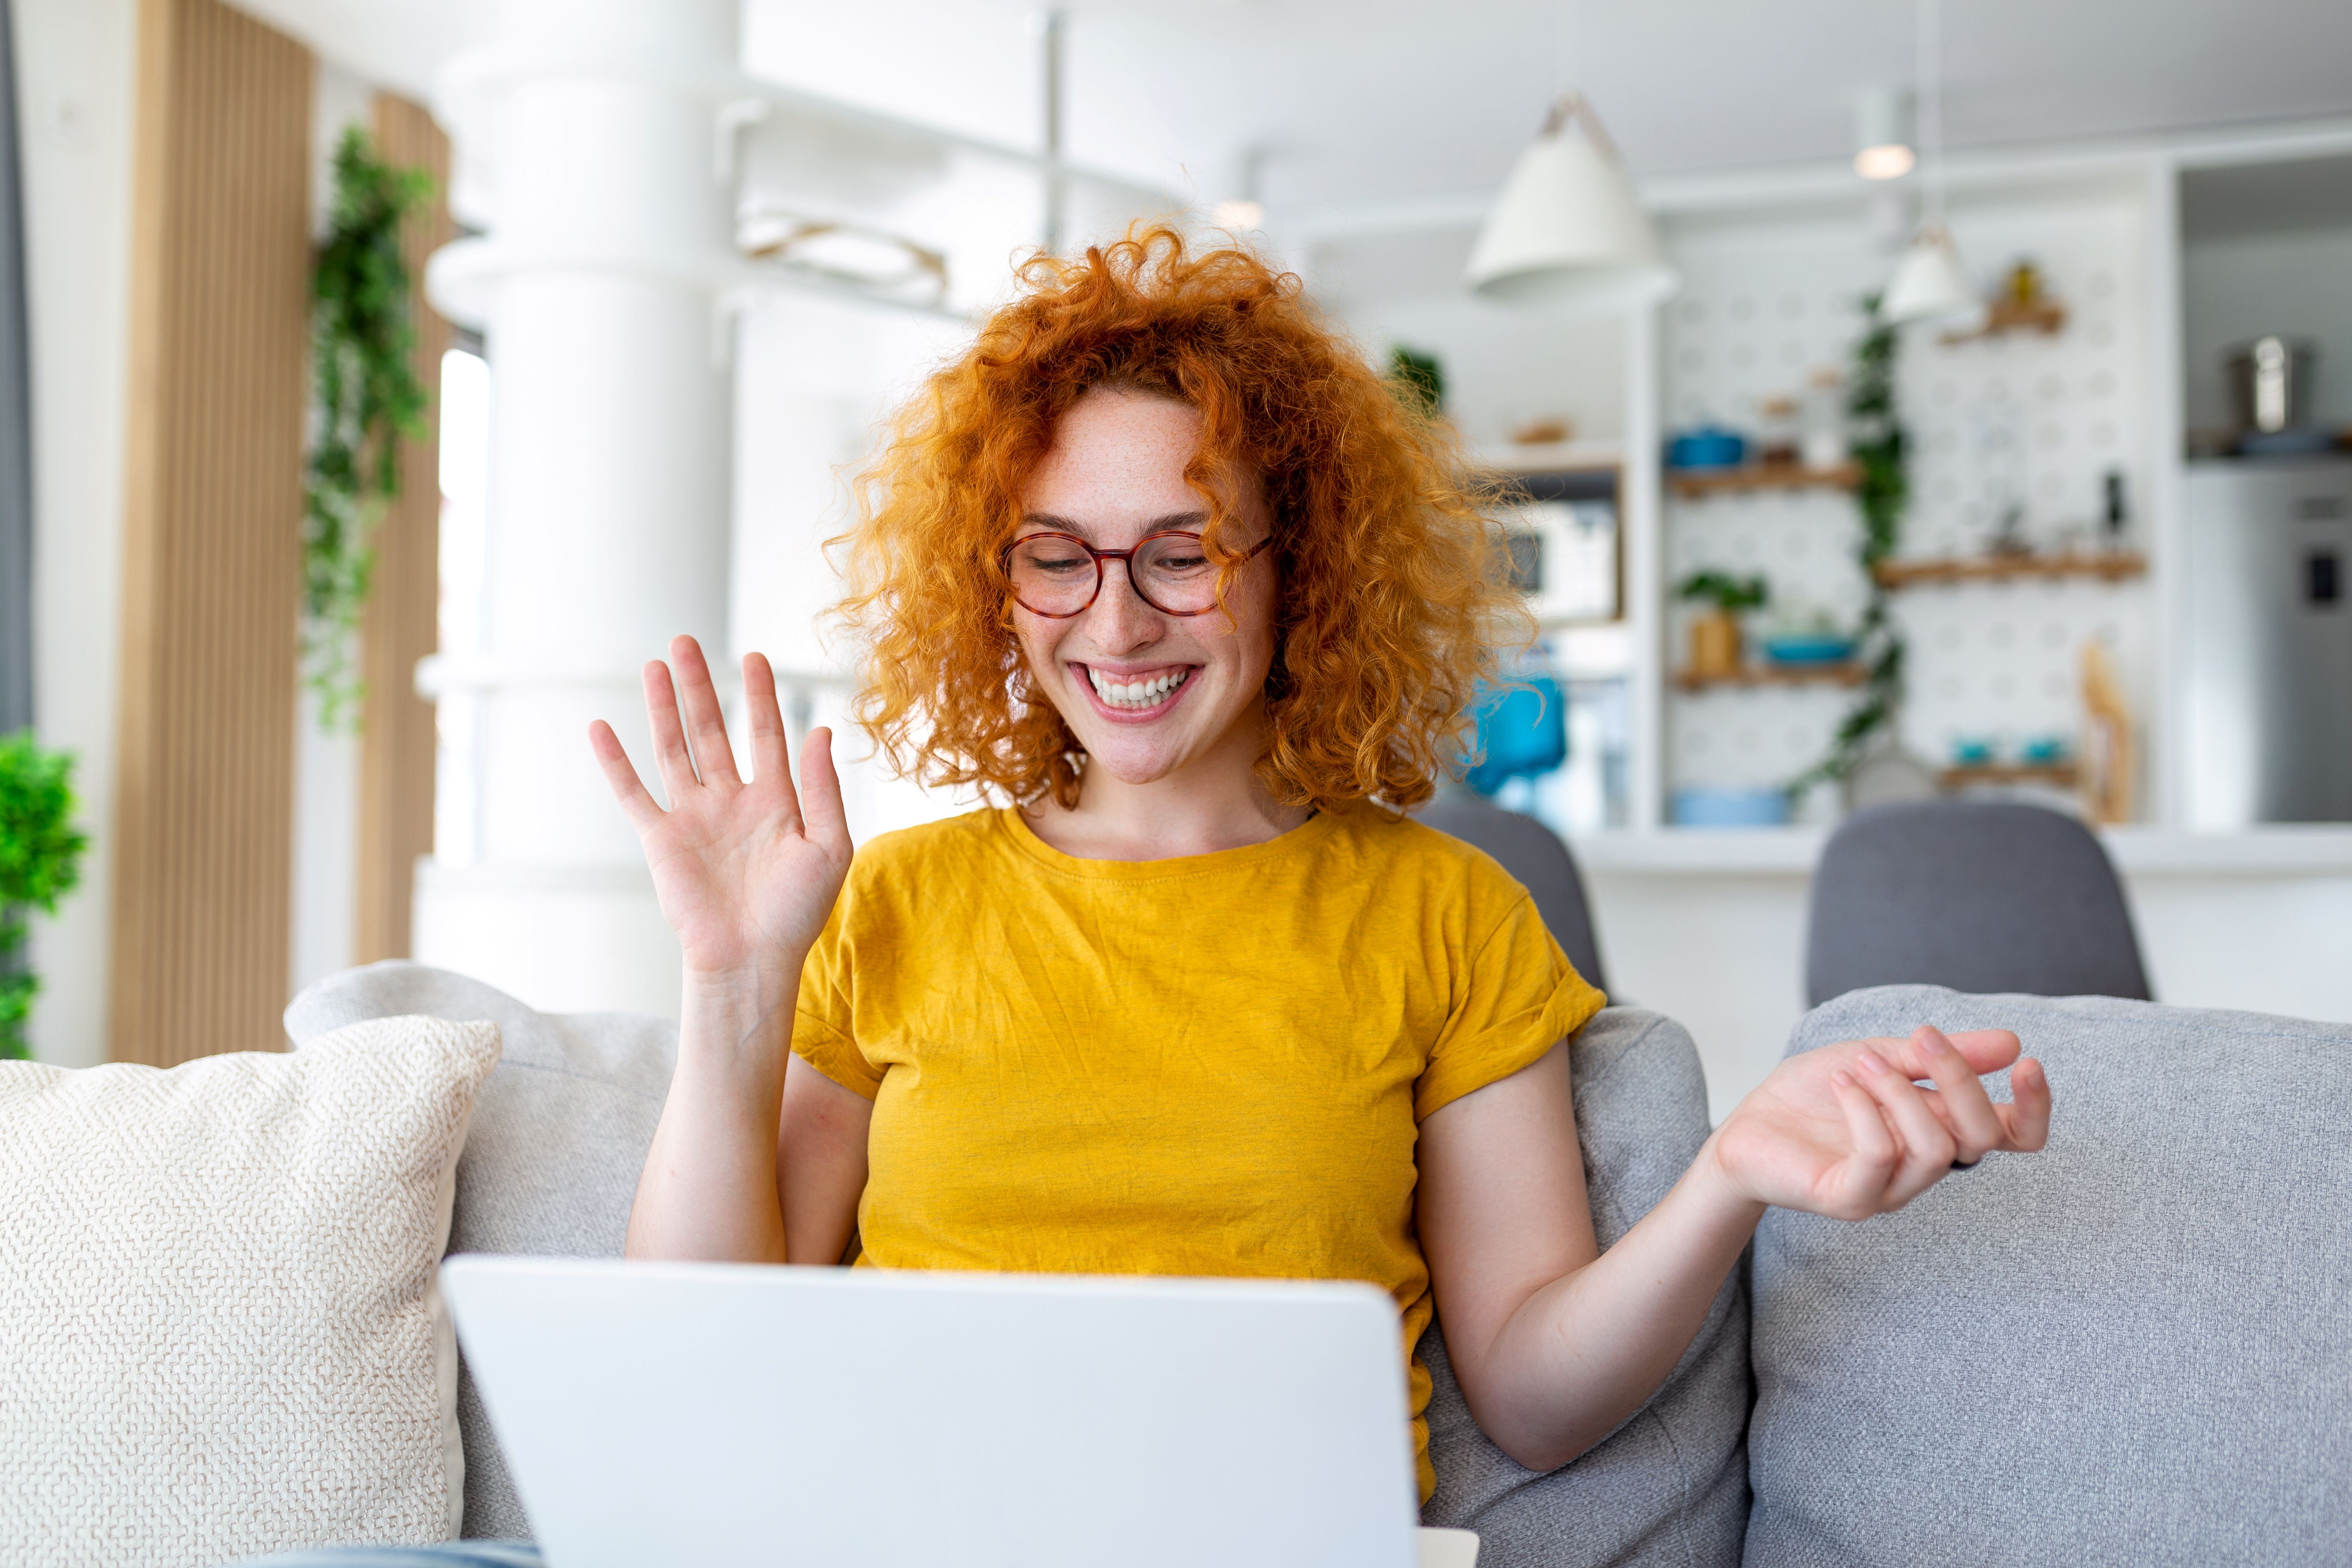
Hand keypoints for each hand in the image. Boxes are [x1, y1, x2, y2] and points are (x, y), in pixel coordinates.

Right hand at [589, 636, 852, 983]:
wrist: (753, 959)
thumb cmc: (797, 913)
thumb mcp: (828, 847)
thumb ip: (824, 789)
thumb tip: (822, 731)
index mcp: (774, 801)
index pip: (765, 734)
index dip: (759, 696)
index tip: (753, 657)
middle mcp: (730, 802)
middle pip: (711, 730)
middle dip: (700, 686)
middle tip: (686, 640)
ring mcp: (693, 817)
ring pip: (674, 749)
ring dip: (663, 707)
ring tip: (655, 664)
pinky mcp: (661, 839)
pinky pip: (633, 793)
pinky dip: (615, 762)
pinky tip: (600, 727)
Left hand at [1709, 1025, 2050, 1220]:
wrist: (1747, 1125)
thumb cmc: (1815, 1095)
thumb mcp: (1879, 1057)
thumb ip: (1937, 1055)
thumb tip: (2011, 1042)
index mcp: (1941, 1130)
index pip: (2015, 1136)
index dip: (2035, 1107)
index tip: (2027, 1061)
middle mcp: (1924, 1166)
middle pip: (1983, 1137)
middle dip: (1961, 1080)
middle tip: (1923, 1036)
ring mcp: (1890, 1190)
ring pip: (1934, 1148)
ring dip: (1899, 1091)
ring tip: (1861, 1062)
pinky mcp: (1850, 1200)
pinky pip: (1879, 1157)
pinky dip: (1864, 1110)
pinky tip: (1841, 1082)